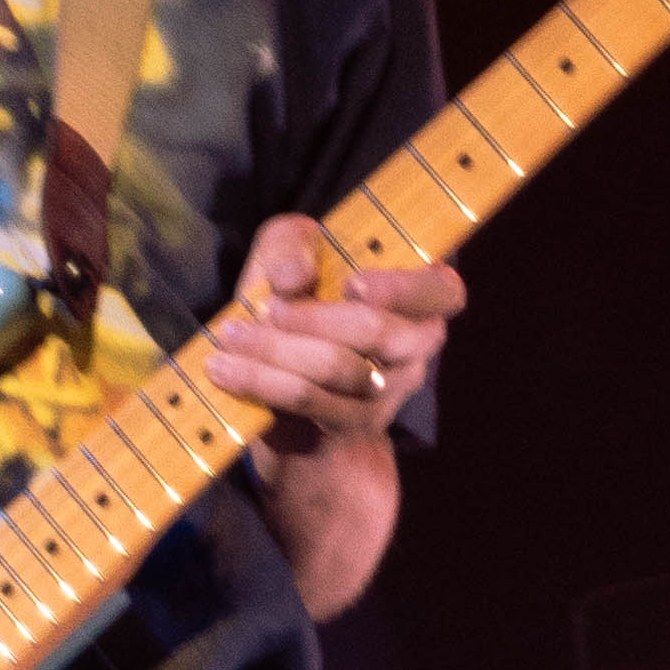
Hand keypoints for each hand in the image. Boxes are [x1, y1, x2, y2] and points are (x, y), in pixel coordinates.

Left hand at [208, 214, 465, 442]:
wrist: (279, 383)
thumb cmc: (292, 298)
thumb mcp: (285, 253)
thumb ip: (289, 243)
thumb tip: (293, 278)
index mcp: (416, 298)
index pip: (444, 291)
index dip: (405, 288)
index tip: (353, 284)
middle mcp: (415, 347)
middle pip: (379, 332)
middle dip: (313, 318)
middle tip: (263, 308)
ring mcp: (388, 392)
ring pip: (338, 369)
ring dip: (275, 350)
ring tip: (229, 336)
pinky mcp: (353, 425)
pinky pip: (310, 402)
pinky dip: (262, 382)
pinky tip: (225, 369)